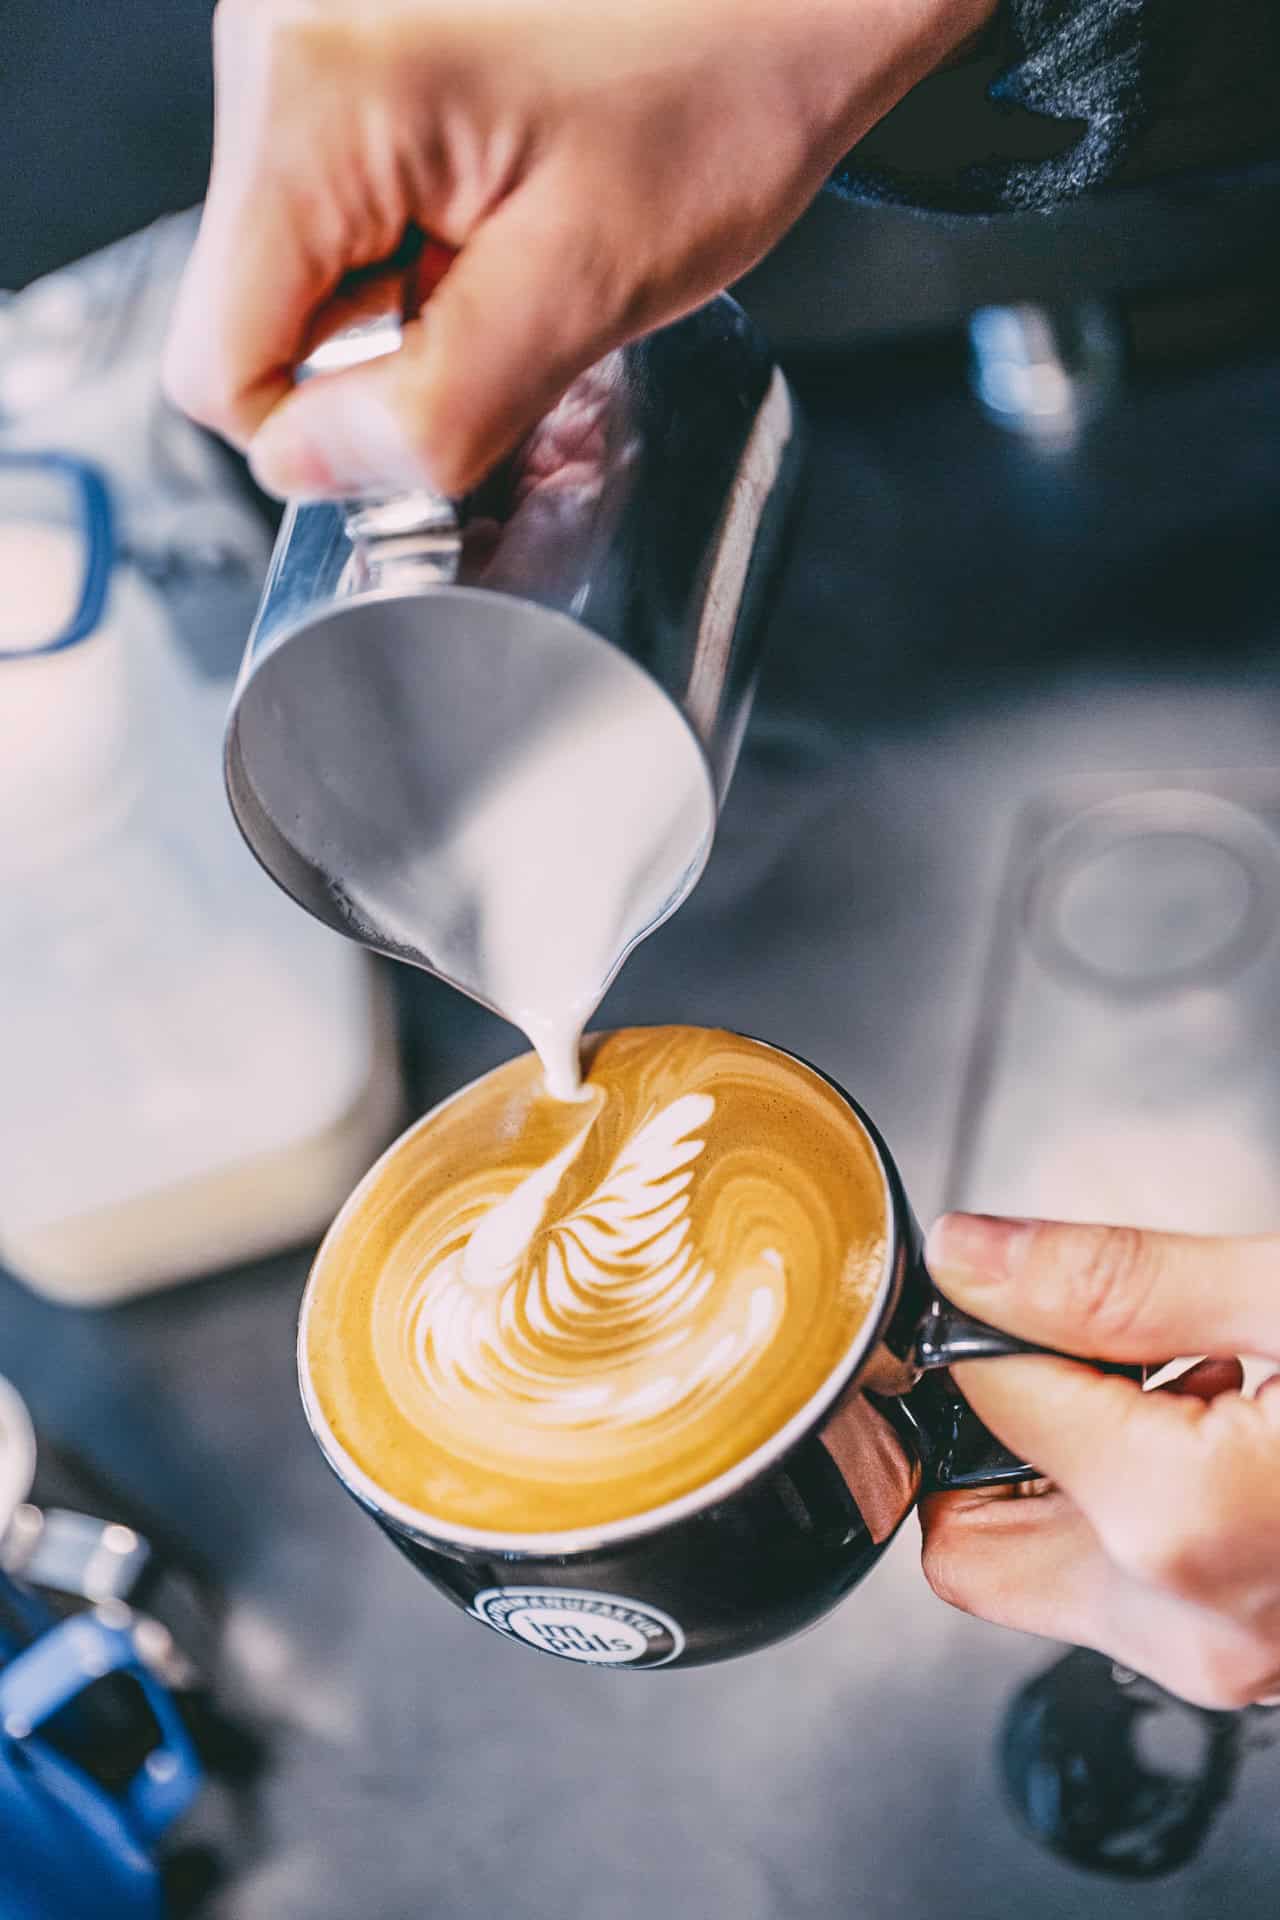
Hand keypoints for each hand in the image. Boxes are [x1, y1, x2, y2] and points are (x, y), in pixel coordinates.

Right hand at [163, 0, 992, 496]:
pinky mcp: (344, 32)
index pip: (217, 365)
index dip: (327, 432)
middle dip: (377, 351)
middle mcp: (274, 38)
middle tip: (508, 305)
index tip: (439, 409)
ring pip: (293, 262)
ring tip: (519, 236)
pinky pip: (333, 198)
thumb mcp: (587, 287)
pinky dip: (412, 236)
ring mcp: (302, 27)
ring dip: (403, 294)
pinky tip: (501, 200)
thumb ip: (438, 409)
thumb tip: (314, 470)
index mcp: (313, 94)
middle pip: (252, 311)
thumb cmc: (728, 78)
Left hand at [921, 1215, 1279, 1708]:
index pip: (976, 1400)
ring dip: (1074, 1465)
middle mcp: (1187, 1626)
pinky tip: (1224, 1431)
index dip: (985, 1320)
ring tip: (1189, 1385)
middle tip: (1096, 1347)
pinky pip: (1126, 1586)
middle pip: (968, 1532)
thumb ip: (1117, 1278)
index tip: (1022, 1278)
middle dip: (996, 1428)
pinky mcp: (1248, 1657)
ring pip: (1040, 1564)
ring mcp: (1223, 1658)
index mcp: (1178, 1523)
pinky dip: (1138, 1504)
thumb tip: (965, 1256)